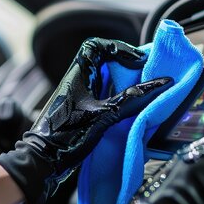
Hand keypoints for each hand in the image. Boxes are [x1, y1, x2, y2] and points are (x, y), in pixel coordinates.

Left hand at [0, 38, 171, 203]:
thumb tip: (158, 85)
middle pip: (102, 61)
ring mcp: (77, 95)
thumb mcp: (105, 114)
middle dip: (124, 64)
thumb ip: (131, 99)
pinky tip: (128, 106)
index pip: (97, 45)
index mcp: (77, 73)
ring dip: (121, 81)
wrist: (44, 158)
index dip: (119, 48)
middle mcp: (76, 80)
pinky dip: (116, 96)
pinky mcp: (80, 109)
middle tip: (143, 73)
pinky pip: (101, 94)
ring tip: (139, 88)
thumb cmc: (67, 134)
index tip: (137, 61)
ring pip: (103, 78)